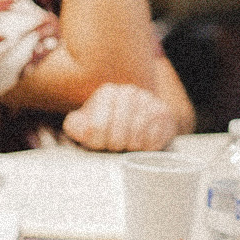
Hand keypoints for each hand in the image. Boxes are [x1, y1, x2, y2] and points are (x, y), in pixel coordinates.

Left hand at [62, 83, 177, 151]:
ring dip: (131, 148)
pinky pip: (154, 141)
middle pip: (118, 136)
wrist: (136, 120)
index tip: (101, 142)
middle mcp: (129, 92)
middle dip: (115, 146)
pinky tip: (143, 143)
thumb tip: (82, 129)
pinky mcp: (165, 114)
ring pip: (137, 139)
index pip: (97, 128)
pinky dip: (147, 148)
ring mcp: (149, 101)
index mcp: (107, 92)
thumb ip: (75, 125)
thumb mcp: (84, 124)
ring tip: (128, 144)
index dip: (98, 142)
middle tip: (116, 146)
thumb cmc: (106, 125)